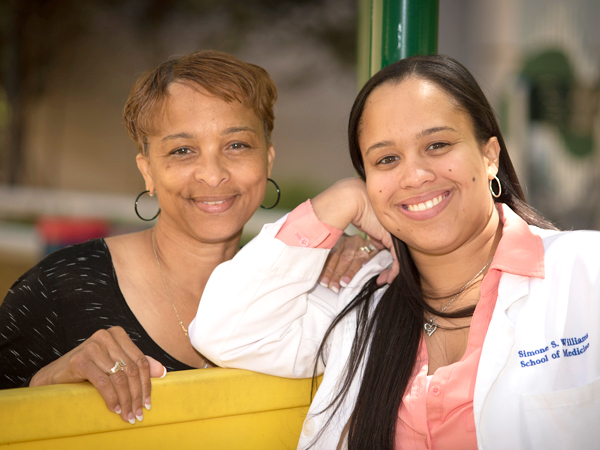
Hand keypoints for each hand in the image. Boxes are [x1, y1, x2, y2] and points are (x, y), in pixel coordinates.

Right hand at [30, 326, 165, 423]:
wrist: (54, 376)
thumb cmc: (88, 369)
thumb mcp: (114, 364)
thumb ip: (136, 365)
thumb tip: (162, 372)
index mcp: (118, 334)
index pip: (141, 360)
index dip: (147, 384)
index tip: (148, 403)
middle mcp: (106, 336)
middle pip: (132, 369)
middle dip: (137, 395)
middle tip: (138, 414)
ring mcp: (92, 346)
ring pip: (119, 377)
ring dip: (125, 400)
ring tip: (127, 415)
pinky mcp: (80, 360)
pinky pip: (103, 382)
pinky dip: (111, 398)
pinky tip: (114, 409)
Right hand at [312, 178, 397, 284]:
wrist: (352, 199)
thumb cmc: (354, 207)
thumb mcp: (365, 223)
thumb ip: (374, 233)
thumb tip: (377, 244)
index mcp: (388, 224)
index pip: (392, 245)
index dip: (387, 260)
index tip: (380, 271)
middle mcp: (393, 229)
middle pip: (396, 253)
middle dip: (390, 268)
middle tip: (382, 279)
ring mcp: (394, 233)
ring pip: (398, 257)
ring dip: (391, 272)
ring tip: (383, 280)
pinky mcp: (392, 239)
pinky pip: (397, 259)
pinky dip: (394, 270)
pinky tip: (387, 278)